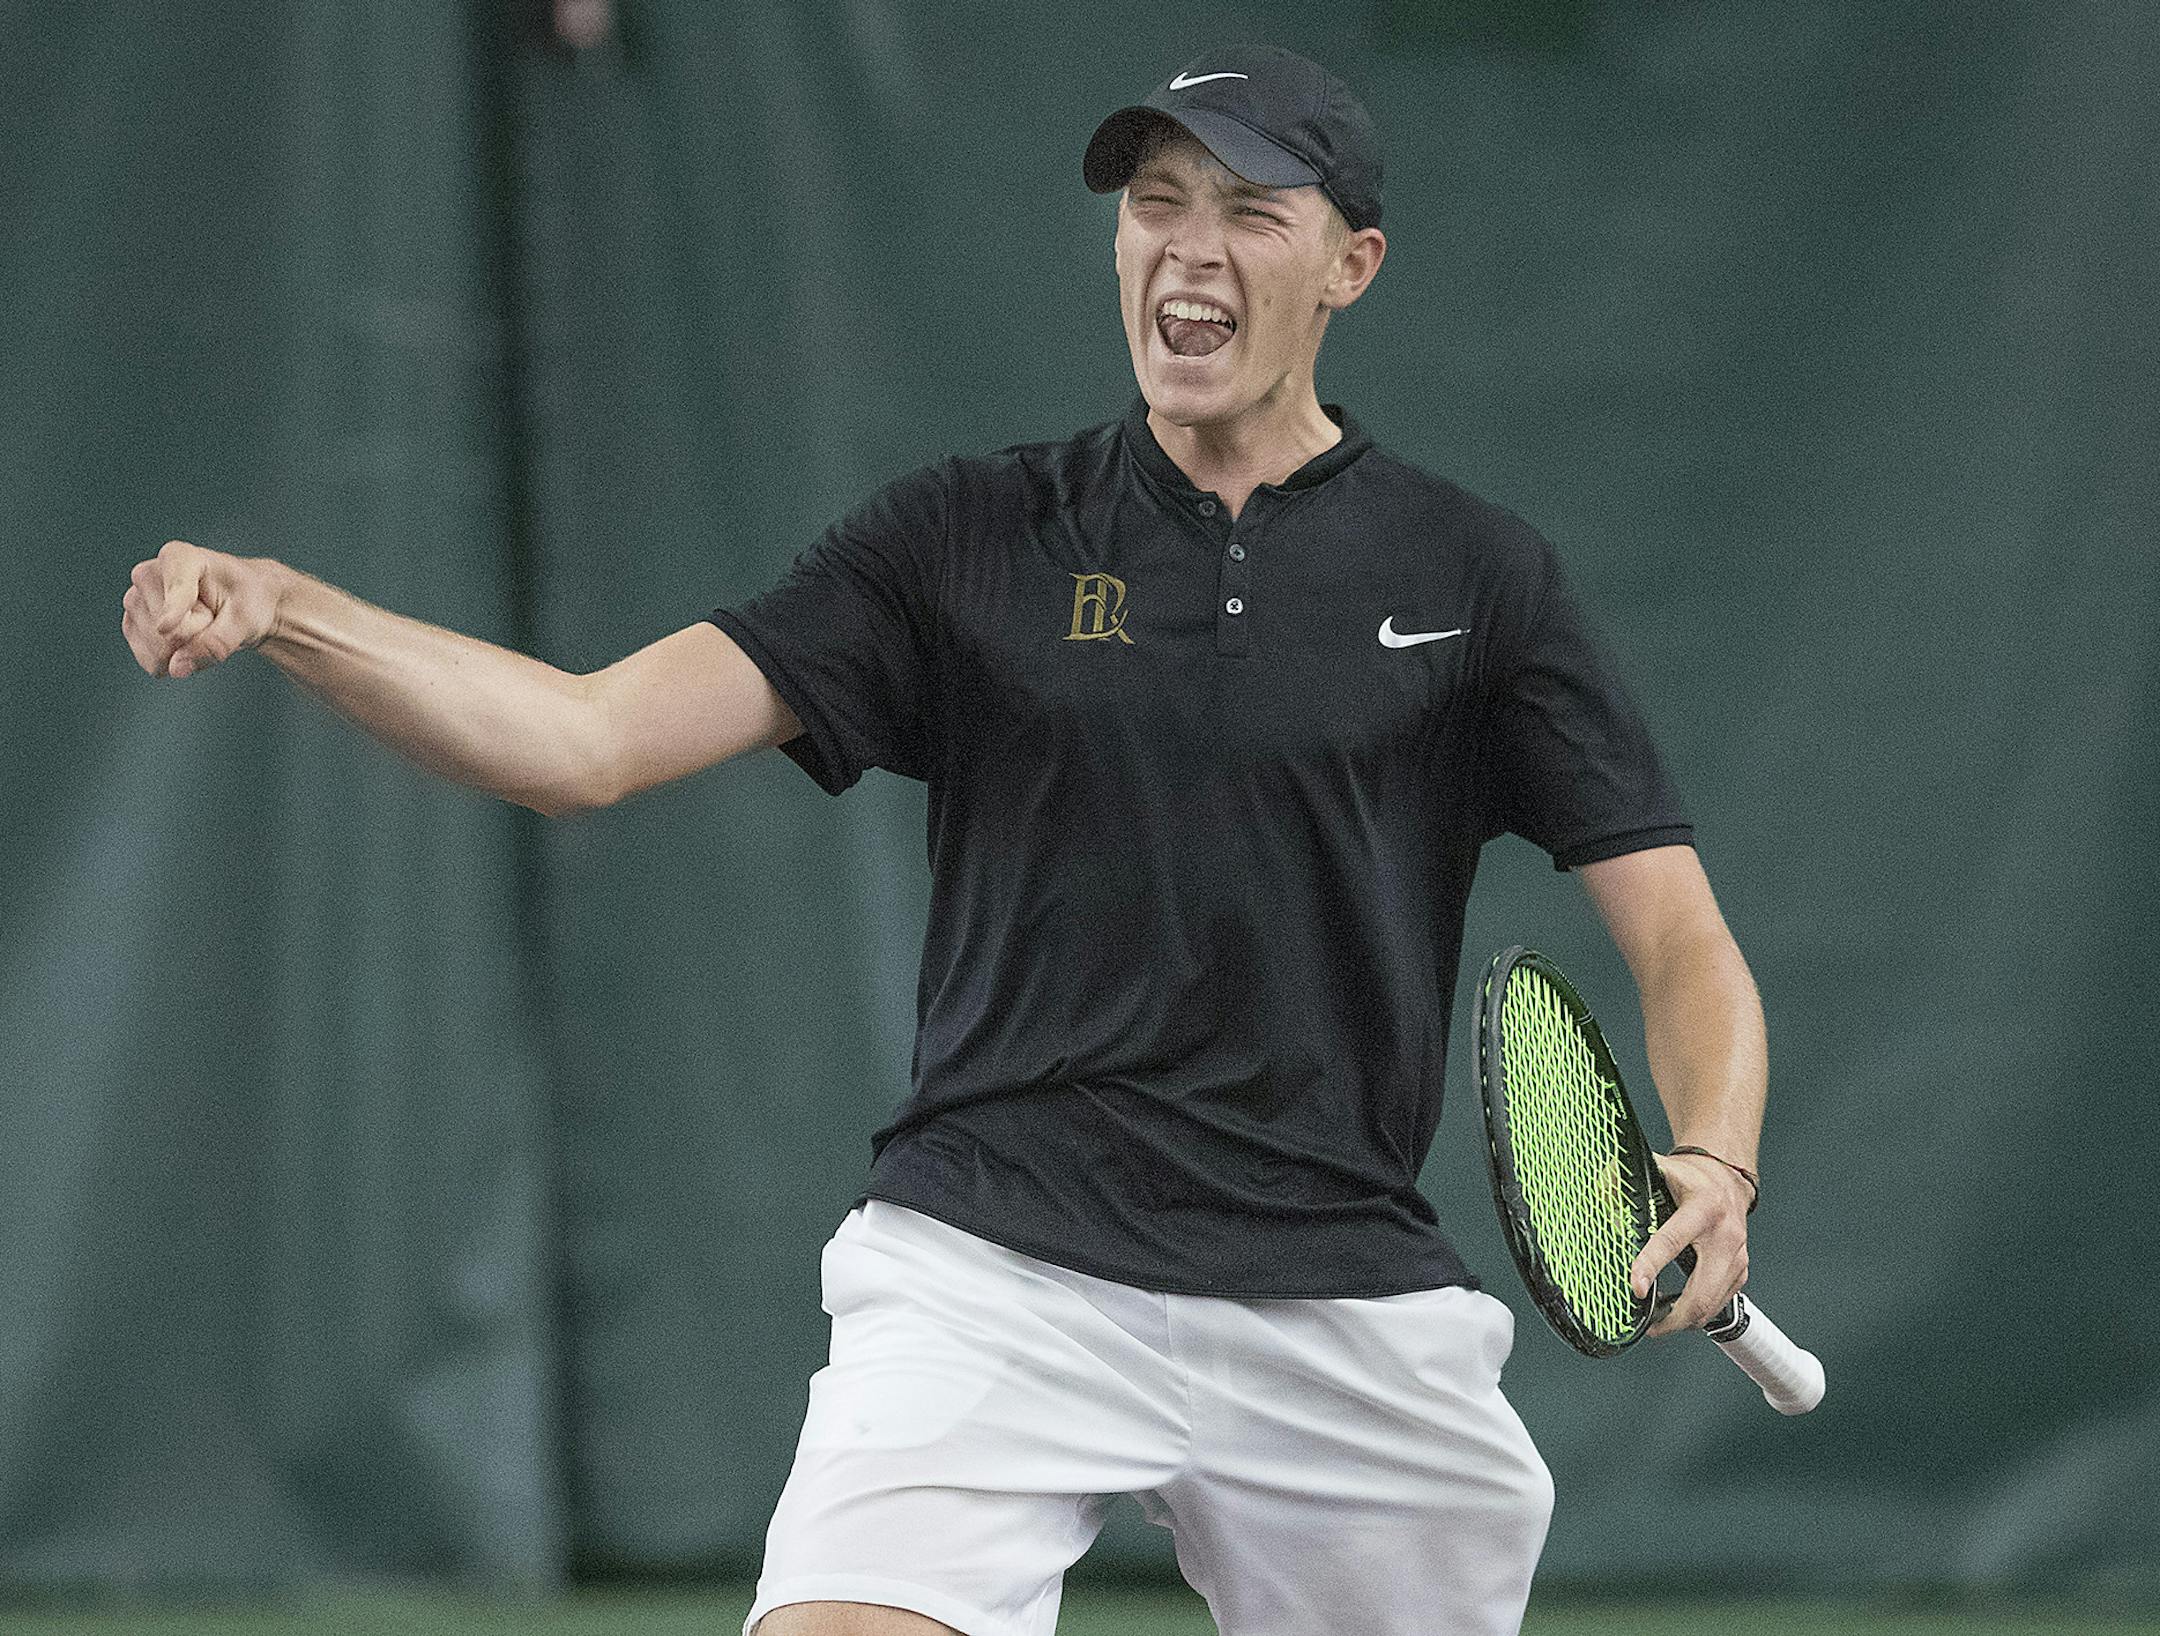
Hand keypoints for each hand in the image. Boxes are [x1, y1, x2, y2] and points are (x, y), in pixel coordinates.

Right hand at [121, 540, 283, 678]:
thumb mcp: (245, 621)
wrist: (242, 604)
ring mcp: (135, 600)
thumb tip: (176, 668)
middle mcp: (148, 574)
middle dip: (198, 635)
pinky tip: (186, 644)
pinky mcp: (131, 625)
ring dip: (186, 649)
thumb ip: (215, 643)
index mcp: (179, 557)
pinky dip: (173, 661)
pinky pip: (148, 659)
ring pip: (156, 647)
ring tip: (201, 626)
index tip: (166, 627)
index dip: (173, 611)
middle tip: (214, 617)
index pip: (174, 590)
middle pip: (167, 629)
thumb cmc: (246, 602)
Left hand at [1630, 1150, 1750, 1335]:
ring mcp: (1737, 1256)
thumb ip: (1626, 1180)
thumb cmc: (1691, 1178)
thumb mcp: (1660, 1170)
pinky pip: (1721, 1302)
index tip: (1637, 1288)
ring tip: (1659, 1323)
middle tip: (1650, 1326)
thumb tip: (1599, 1191)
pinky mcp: (1741, 1270)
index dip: (1651, 1266)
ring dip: (1685, 1320)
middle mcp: (1725, 1236)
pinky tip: (1679, 1311)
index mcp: (1702, 1208)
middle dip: (1674, 1317)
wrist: (1726, 1178)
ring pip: (1713, 1304)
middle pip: (1702, 1291)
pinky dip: (1700, 1312)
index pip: (1673, 1242)